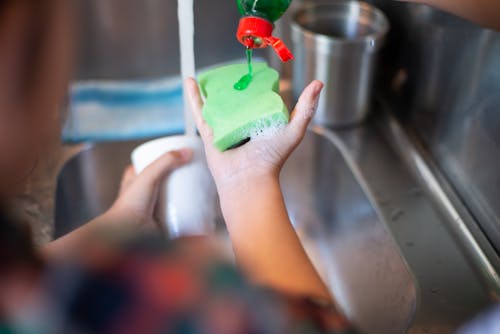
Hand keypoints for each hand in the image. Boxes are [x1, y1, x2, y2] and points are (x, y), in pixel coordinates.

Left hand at [105, 149, 192, 229]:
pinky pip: (179, 212)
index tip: (182, 154)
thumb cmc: (130, 206)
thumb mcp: (148, 176)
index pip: (153, 162)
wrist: (129, 234)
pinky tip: (200, 205)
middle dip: (181, 174)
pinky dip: (188, 209)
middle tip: (197, 170)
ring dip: (187, 192)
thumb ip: (166, 161)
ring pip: (174, 195)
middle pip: (167, 178)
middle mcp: (145, 192)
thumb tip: (188, 152)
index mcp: (135, 178)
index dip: (166, 157)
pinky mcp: (164, 219)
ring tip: (202, 186)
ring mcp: (155, 206)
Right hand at [185, 78, 322, 192]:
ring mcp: (225, 128)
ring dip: (213, 88)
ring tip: (212, 74)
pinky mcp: (209, 132)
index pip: (260, 100)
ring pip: (217, 103)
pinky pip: (200, 110)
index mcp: (262, 123)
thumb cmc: (272, 158)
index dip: (259, 86)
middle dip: (234, 86)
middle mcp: (243, 125)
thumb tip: (318, 83)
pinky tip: (190, 80)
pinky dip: (194, 95)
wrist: (249, 180)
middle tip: (234, 70)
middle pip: (237, 101)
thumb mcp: (294, 130)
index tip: (257, 72)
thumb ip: (306, 108)